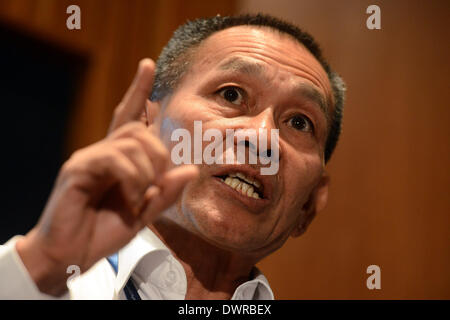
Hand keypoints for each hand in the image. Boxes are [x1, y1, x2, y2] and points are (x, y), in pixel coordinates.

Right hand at [16, 59, 197, 295]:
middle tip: (157, 184)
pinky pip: (114, 159)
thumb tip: (190, 170)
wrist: (70, 256)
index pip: (130, 117)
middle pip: (140, 130)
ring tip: (141, 196)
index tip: (148, 65)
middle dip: (159, 155)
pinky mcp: (77, 169)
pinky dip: (132, 178)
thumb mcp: (144, 214)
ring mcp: (88, 158)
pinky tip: (131, 198)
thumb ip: (165, 193)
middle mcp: (102, 153)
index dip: (139, 92)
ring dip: (147, 170)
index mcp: (118, 160)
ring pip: (130, 142)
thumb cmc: (103, 233)